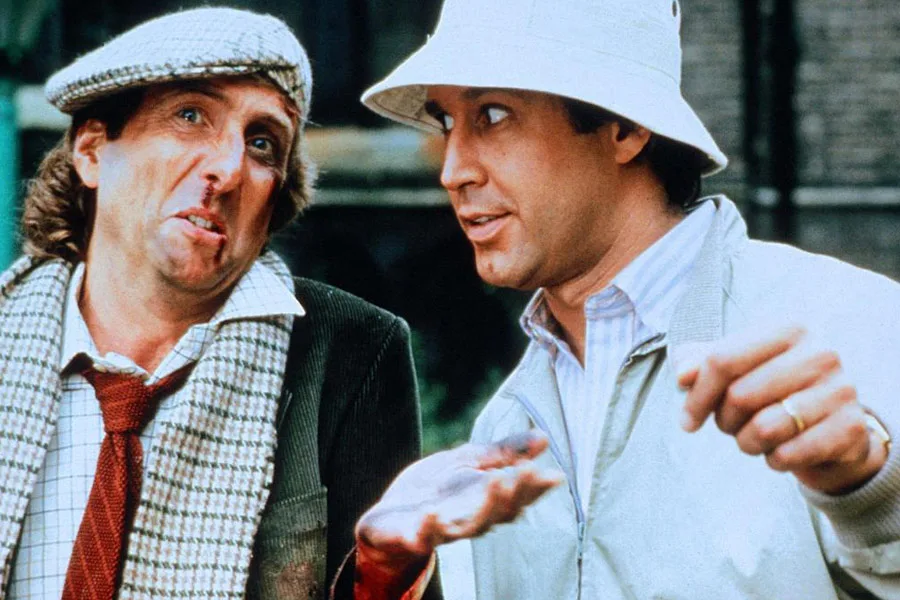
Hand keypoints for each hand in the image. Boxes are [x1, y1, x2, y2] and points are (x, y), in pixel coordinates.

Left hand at [355, 431, 561, 571]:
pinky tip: (433, 513)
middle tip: (529, 472)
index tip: (554, 475)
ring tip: (497, 480)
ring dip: (485, 507)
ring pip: (469, 526)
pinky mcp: (411, 536)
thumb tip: (544, 436)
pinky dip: (428, 527)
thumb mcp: (468, 462)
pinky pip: (422, 537)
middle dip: (515, 493)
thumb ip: (503, 453)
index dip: (535, 488)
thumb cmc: (434, 491)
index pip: (516, 496)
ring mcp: (441, 530)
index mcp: (484, 500)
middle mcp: (469, 519)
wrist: (388, 519)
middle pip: (499, 512)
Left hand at [675, 323, 888, 494]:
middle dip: (724, 421)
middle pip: (740, 395)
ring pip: (764, 428)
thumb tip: (683, 374)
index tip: (687, 422)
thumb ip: (701, 364)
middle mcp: (820, 353)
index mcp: (788, 329)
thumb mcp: (737, 369)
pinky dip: (774, 459)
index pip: (722, 360)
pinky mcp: (852, 428)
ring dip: (747, 443)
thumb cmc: (772, 389)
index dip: (696, 396)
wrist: (831, 423)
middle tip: (731, 426)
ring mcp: (841, 389)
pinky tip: (782, 450)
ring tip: (756, 437)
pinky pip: (789, 454)